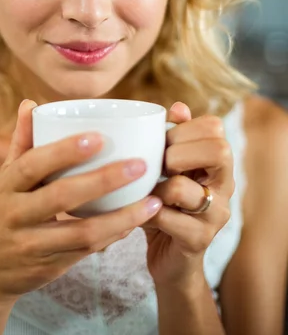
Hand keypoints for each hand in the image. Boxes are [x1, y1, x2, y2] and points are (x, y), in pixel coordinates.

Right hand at [0, 99, 162, 307]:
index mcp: (7, 185)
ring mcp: (33, 244)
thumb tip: (30, 103)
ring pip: (81, 232)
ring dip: (121, 217)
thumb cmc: (6, 209)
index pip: (33, 164)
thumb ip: (22, 141)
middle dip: (103, 180)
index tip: (99, 137)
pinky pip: (88, 251)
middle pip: (61, 196)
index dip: (64, 151)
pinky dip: (115, 234)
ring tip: (153, 199)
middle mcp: (16, 214)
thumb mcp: (7, 176)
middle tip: (139, 165)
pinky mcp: (52, 266)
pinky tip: (138, 220)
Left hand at [142, 102, 233, 286]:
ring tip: (147, 191)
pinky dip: (146, 211)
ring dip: (155, 187)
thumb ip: (175, 137)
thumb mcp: (169, 168)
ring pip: (183, 188)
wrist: (168, 258)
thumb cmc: (166, 204)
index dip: (184, 128)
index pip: (215, 127)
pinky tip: (140, 211)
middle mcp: (225, 186)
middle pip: (218, 150)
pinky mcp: (198, 240)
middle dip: (176, 152)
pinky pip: (166, 217)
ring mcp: (215, 215)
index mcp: (218, 163)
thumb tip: (179, 106)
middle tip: (159, 166)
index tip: (164, 142)